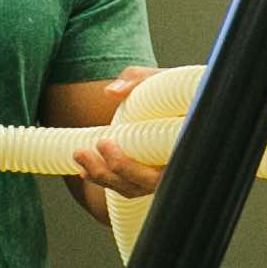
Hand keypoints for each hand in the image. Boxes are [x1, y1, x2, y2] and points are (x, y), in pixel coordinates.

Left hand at [73, 66, 165, 202]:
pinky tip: (84, 171)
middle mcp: (178, 165)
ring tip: (80, 154)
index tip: (108, 143)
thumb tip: (111, 92)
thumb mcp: (157, 78)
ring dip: (104, 176)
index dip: (140, 161)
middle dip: (119, 168)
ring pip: (134, 188)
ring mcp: (161, 176)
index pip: (171, 162)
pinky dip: (104, 180)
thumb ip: (138, 79)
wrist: (174, 103)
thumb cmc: (169, 91)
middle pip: (150, 182)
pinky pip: (126, 187)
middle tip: (99, 144)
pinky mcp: (144, 179)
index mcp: (186, 142)